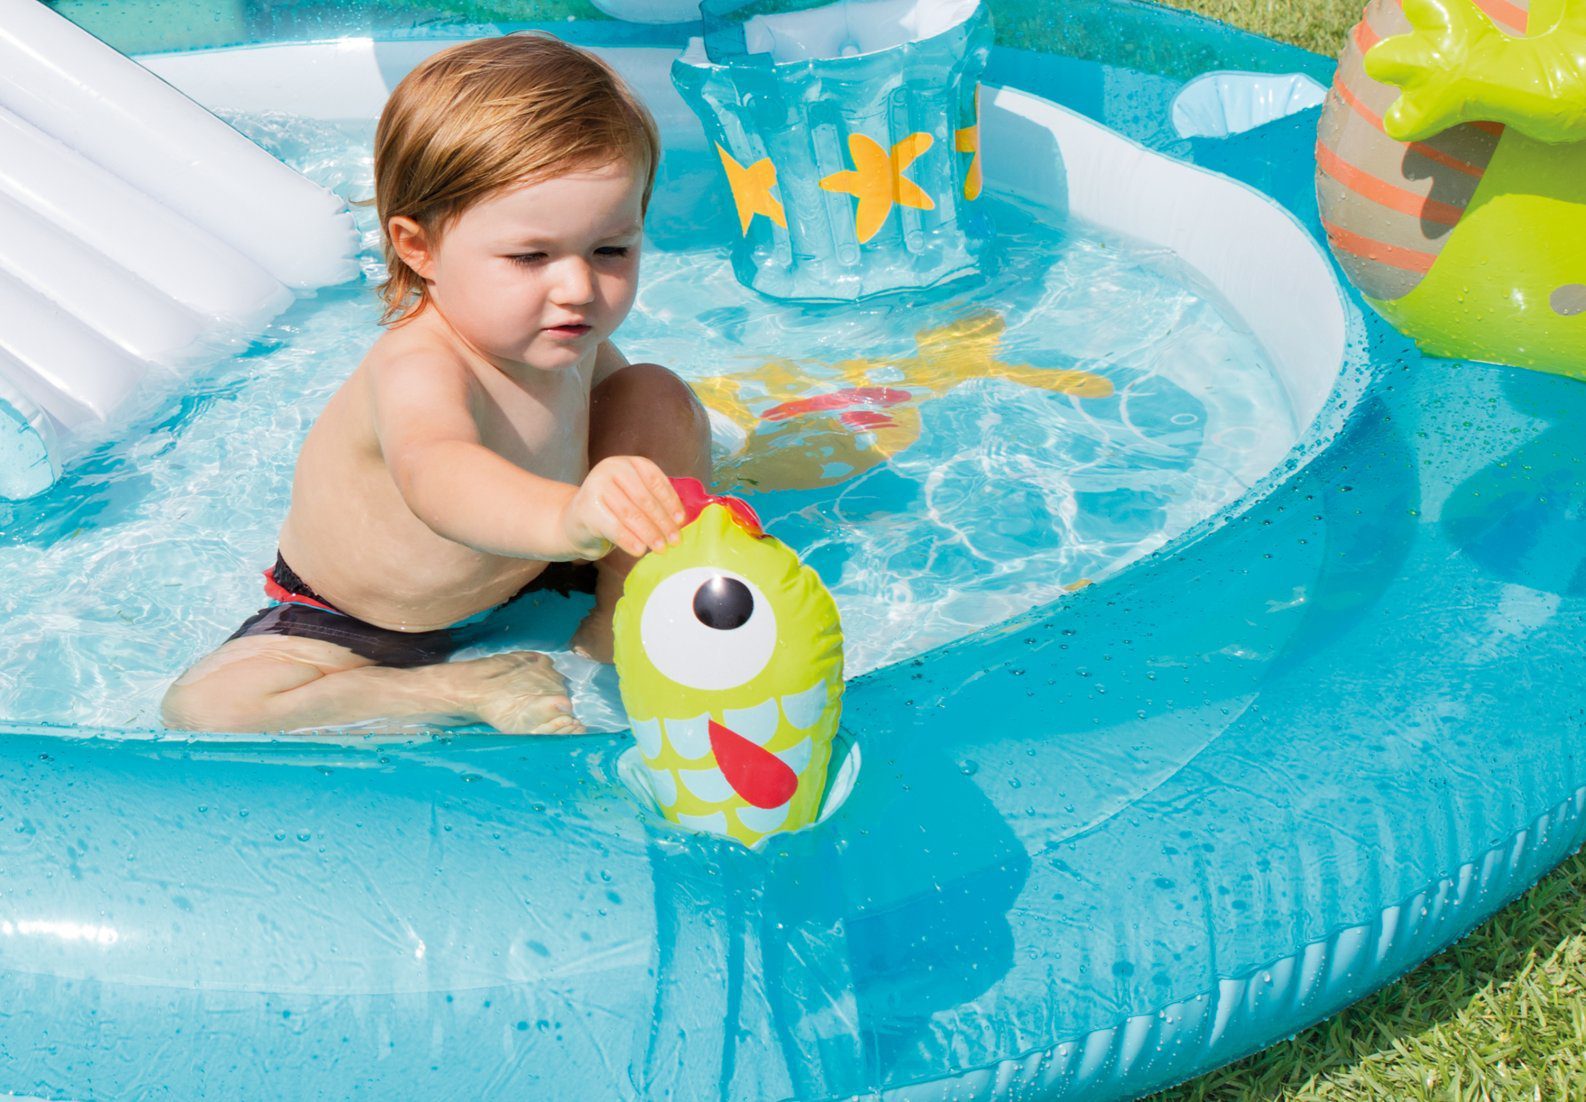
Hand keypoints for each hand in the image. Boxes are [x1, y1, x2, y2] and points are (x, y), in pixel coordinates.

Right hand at [560, 456, 685, 558]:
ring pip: (630, 513)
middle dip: (662, 521)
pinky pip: (613, 527)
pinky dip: (629, 540)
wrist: (575, 521)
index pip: (655, 480)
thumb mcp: (634, 498)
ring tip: (660, 548)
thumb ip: (654, 502)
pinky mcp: (586, 508)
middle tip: (674, 540)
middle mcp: (611, 469)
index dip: (670, 502)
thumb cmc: (613, 510)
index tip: (681, 521)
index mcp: (628, 463)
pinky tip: (640, 550)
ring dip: (649, 533)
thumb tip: (680, 521)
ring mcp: (596, 486)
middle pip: (643, 498)